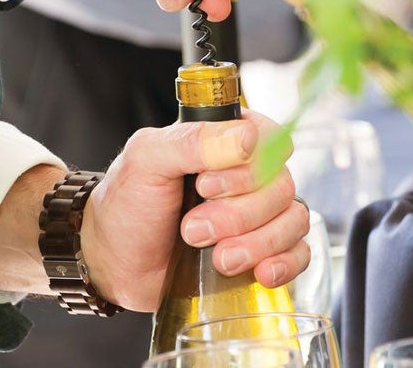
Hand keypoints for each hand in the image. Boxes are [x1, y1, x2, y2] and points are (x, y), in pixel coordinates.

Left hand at [81, 111, 309, 311]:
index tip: (205, 186)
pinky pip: (300, 252)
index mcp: (225, 140)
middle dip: (239, 215)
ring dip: (257, 243)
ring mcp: (260, 214)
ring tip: (218, 259)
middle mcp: (249, 173)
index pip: (270, 139)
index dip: (248, 167)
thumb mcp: (146, 160)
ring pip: (293, 220)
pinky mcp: (263, 251)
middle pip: (281, 185)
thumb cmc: (126, 204)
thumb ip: (190, 141)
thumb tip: (245, 138)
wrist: (112, 261)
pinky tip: (260, 273)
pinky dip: (285, 263)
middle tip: (192, 229)